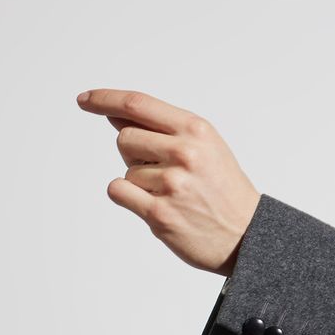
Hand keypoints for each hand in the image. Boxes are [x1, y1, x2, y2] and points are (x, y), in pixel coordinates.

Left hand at [74, 88, 259, 273]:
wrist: (250, 236)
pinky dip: (129, 197)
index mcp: (196, 130)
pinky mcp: (160, 214)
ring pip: (126, 170)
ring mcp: (172, 184)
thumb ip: (162, 129)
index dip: (104, 99)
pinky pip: (119, 191)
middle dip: (135, 154)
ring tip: (175, 195)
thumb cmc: (224, 190)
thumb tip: (114, 114)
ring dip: (141, 182)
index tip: (84, 100)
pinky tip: (155, 205)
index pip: (137, 105)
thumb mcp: (205, 147)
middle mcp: (184, 153)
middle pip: (125, 138)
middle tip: (165, 172)